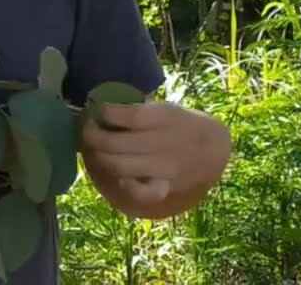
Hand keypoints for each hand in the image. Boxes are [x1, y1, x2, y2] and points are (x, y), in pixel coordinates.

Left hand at [81, 101, 230, 207]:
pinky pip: (141, 192)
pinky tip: (118, 176)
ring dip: (99, 157)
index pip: (127, 117)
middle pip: (116, 143)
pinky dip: (125, 184)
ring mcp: (164, 167)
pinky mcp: (165, 186)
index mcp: (163, 117)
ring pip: (119, 166)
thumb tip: (100, 109)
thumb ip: (137, 110)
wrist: (214, 149)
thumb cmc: (181, 124)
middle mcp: (163, 142)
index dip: (105, 113)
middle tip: (86, 130)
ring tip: (94, 149)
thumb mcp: (164, 107)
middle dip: (92, 135)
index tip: (97, 111)